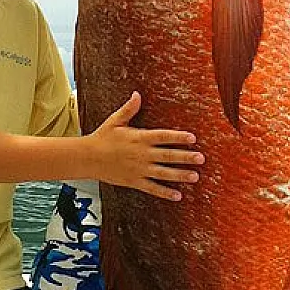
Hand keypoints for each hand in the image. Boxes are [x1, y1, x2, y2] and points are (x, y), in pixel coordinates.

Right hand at [85, 92, 203, 199]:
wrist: (87, 158)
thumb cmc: (102, 138)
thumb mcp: (115, 121)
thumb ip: (129, 109)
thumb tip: (137, 94)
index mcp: (139, 138)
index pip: (163, 136)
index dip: (178, 137)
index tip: (192, 138)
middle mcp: (142, 154)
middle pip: (168, 155)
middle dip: (186, 157)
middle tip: (201, 158)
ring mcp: (139, 169)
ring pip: (164, 173)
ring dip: (180, 175)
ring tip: (195, 176)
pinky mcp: (134, 181)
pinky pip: (152, 188)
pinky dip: (165, 192)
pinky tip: (177, 195)